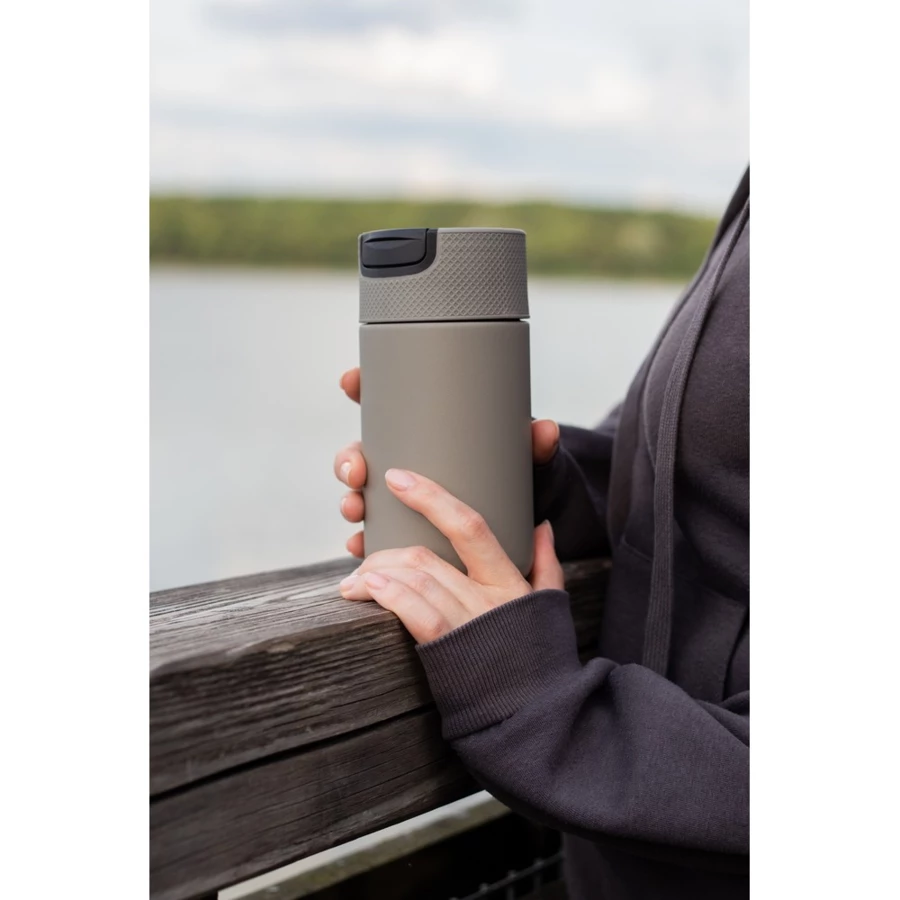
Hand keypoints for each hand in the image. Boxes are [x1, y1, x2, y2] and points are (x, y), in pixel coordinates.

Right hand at [335, 367, 559, 557]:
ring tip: (356, 509)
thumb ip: (536, 447)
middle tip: (358, 469)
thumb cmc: (522, 482)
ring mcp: (402, 501)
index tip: (352, 381)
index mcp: (429, 435)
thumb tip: (546, 430)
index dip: (361, 387)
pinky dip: (363, 540)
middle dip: (348, 459)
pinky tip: (358, 544)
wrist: (532, 527)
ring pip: (362, 495)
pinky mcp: (406, 534)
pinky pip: (375, 536)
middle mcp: (408, 464)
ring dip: (350, 501)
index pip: (385, 403)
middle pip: (363, 452)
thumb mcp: (528, 462)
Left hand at [338, 467, 563, 643]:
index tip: (397, 478)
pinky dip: (387, 594)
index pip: (469, 525)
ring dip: (376, 574)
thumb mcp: (549, 607)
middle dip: (385, 551)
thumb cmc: (540, 661)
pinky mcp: (449, 652)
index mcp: (508, 581)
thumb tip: (542, 524)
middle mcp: (488, 597)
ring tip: (355, 580)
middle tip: (362, 557)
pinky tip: (368, 589)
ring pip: (415, 579)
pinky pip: (414, 612)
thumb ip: (546, 563)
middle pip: (427, 556)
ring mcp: (469, 623)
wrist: (538, 716)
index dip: (431, 497)